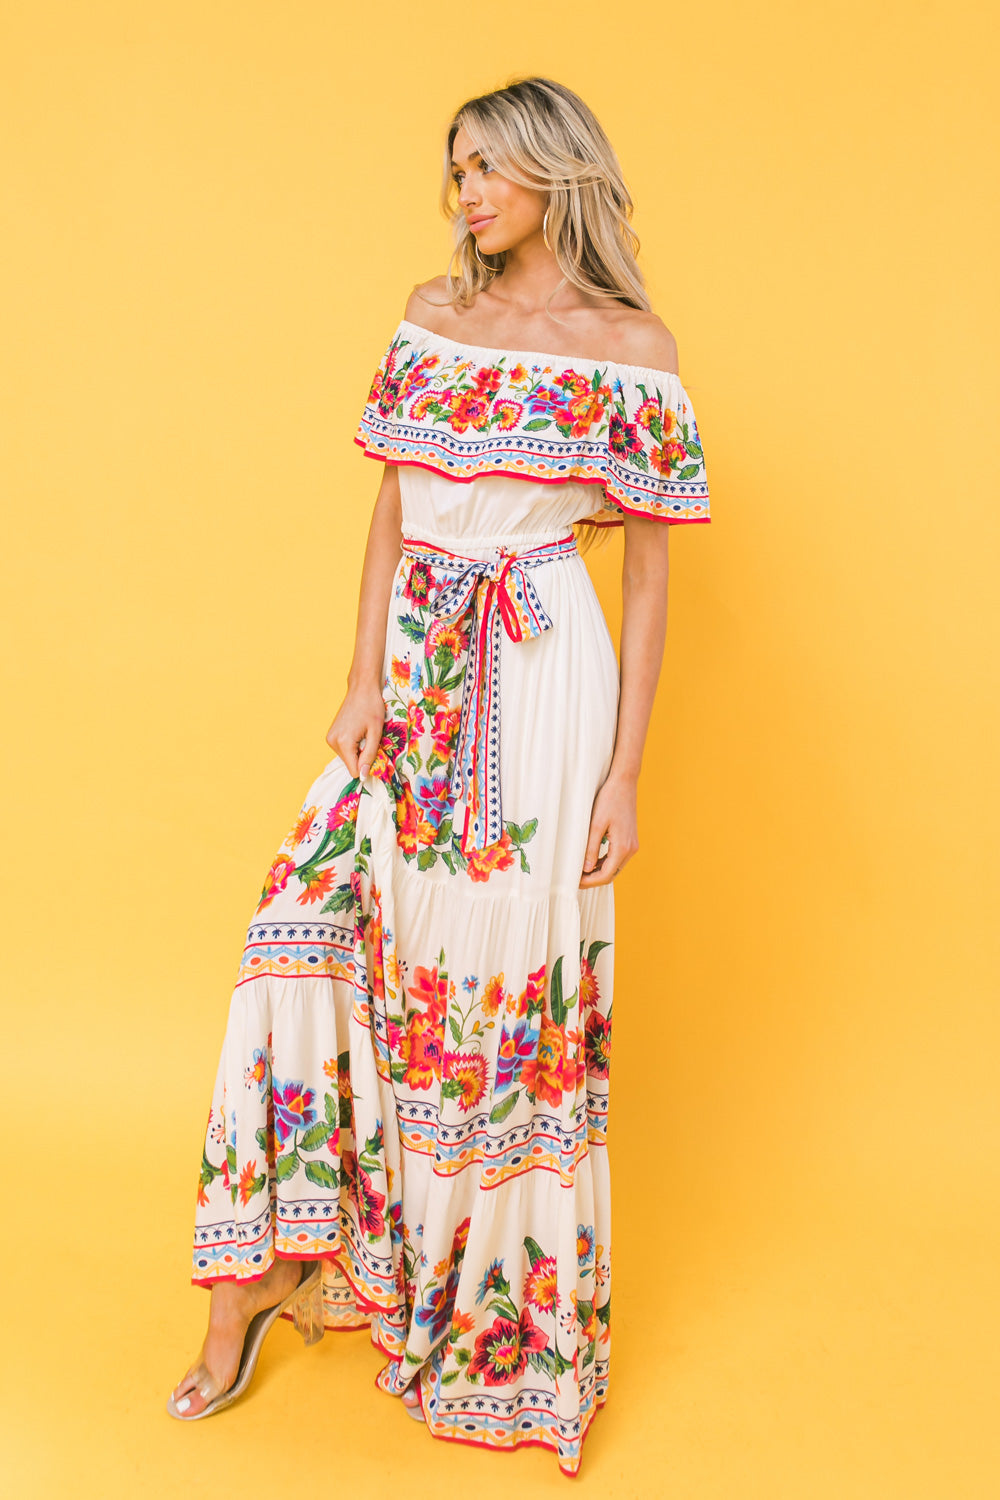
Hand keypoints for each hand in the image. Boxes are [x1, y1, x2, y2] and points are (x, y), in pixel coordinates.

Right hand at [325, 683, 385, 779]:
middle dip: (362, 757)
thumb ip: (369, 755)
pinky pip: (344, 749)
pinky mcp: (330, 735)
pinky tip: (358, 731)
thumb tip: (364, 776)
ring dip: (358, 750)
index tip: (375, 754)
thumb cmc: (372, 707)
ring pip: (347, 757)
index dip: (367, 767)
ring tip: (364, 733)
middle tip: (370, 739)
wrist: (361, 689)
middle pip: (350, 764)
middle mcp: (332, 742)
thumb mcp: (376, 733)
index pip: (354, 770)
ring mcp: (330, 738)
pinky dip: (353, 745)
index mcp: (343, 742)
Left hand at [579, 773, 638, 887]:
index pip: (606, 875)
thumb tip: (586, 869)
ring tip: (580, 871)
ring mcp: (632, 845)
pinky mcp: (630, 840)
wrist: (624, 783)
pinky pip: (617, 858)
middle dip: (593, 879)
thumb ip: (591, 848)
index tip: (574, 881)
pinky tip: (591, 861)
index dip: (589, 881)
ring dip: (598, 871)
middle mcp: (631, 849)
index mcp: (623, 847)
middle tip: (575, 879)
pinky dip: (604, 862)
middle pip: (611, 874)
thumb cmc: (609, 800)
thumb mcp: (595, 824)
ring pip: (615, 867)